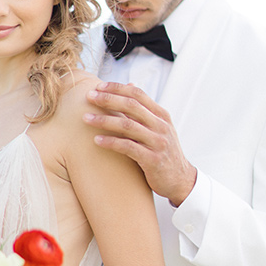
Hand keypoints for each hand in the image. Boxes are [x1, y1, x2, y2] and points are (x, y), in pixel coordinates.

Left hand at [84, 81, 196, 205]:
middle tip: (89, 97)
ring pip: (127, 126)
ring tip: (86, 118)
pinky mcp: (153, 160)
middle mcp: (161, 126)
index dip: (117, 88)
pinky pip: (128, 147)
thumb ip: (145, 110)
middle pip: (131, 106)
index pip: (138, 94)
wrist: (180, 180)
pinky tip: (96, 140)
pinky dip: (111, 142)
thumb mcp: (158, 128)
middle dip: (108, 99)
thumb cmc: (163, 152)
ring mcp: (158, 142)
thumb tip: (130, 85)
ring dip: (104, 120)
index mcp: (161, 115)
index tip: (98, 86)